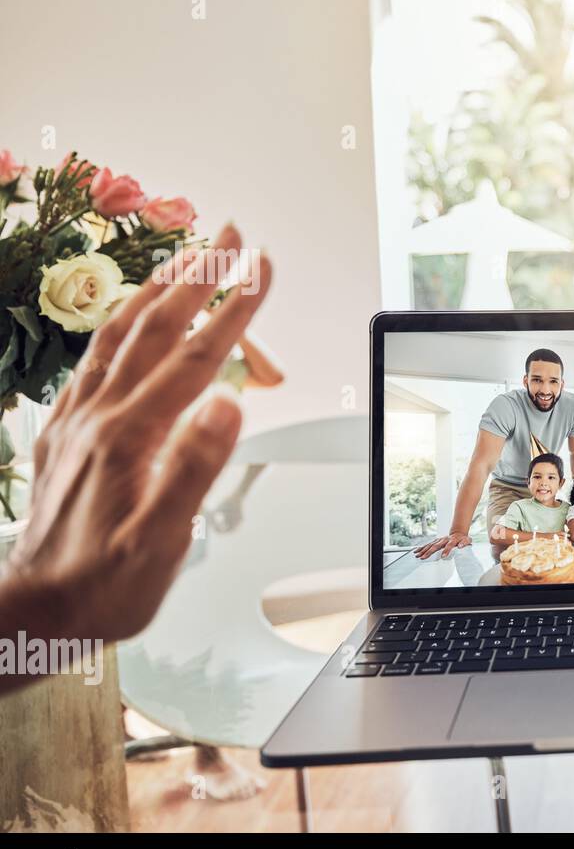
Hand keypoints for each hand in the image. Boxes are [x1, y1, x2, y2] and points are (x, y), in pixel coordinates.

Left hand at [4, 224, 270, 642]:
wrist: (34, 613)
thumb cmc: (104, 585)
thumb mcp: (162, 541)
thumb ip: (195, 468)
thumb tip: (230, 404)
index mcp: (131, 436)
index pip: (198, 357)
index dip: (236, 309)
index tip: (263, 269)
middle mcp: (101, 415)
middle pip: (158, 326)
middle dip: (202, 274)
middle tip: (234, 236)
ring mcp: (79, 419)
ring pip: (121, 333)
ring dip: (161, 286)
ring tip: (191, 253)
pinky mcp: (66, 431)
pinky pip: (97, 358)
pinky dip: (123, 321)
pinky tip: (133, 318)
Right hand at [415, 532, 471, 557]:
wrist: (458, 533)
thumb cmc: (463, 539)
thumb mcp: (467, 540)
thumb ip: (465, 543)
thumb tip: (461, 546)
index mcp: (452, 540)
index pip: (449, 545)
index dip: (446, 550)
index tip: (443, 556)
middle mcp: (444, 539)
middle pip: (436, 546)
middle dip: (429, 552)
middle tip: (423, 557)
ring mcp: (439, 540)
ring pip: (430, 545)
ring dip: (423, 550)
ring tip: (417, 555)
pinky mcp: (435, 541)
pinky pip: (427, 544)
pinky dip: (422, 547)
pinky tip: (416, 551)